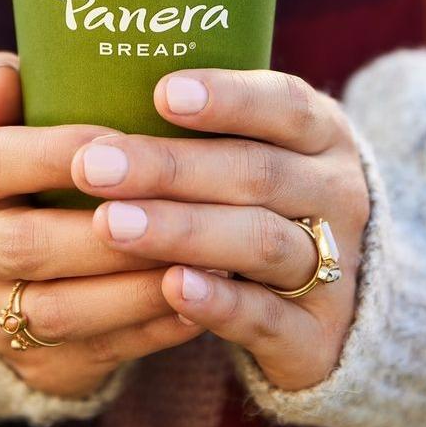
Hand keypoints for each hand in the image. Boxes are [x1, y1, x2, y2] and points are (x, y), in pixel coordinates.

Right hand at [0, 53, 202, 398]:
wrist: (13, 267)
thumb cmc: (40, 165)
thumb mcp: (21, 119)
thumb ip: (13, 88)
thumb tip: (2, 76)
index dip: (56, 153)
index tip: (127, 137)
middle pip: (28, 244)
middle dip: (109, 229)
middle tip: (182, 207)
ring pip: (63, 310)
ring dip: (138, 288)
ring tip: (206, 260)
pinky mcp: (38, 365)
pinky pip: (99, 354)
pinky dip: (154, 329)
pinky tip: (203, 301)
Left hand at [71, 69, 369, 391]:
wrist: (331, 302)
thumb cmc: (260, 200)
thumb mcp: (255, 148)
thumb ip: (197, 124)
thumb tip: (88, 90)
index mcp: (323, 135)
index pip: (285, 104)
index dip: (228, 97)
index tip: (161, 92)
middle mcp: (337, 194)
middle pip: (258, 173)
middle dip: (171, 168)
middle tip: (94, 165)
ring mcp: (336, 266)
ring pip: (260, 242)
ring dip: (182, 231)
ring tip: (112, 223)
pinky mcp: (318, 336)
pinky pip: (267, 316)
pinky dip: (219, 301)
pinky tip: (170, 286)